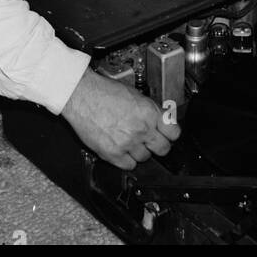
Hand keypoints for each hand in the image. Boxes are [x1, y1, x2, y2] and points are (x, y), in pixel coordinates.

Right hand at [60, 68, 180, 169]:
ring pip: (145, 158)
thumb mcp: (135, 95)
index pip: (174, 133)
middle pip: (163, 149)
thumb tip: (160, 122)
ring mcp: (127, 143)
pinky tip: (121, 148)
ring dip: (140, 151)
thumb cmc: (104, 91)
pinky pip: (129, 165)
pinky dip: (126, 159)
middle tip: (152, 141)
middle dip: (159, 145)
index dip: (171, 134)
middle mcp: (141, 128)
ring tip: (130, 140)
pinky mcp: (113, 153)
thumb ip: (149, 111)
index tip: (167, 135)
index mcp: (149, 112)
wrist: (82, 95)